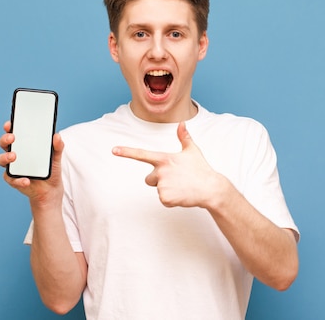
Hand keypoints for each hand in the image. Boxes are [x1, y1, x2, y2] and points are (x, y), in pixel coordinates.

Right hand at [0, 121, 63, 206]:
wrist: (51, 189)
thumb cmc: (50, 169)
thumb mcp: (56, 157)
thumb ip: (57, 146)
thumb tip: (57, 136)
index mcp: (24, 145)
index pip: (14, 132)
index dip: (9, 127)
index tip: (10, 124)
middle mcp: (15, 153)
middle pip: (4, 143)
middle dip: (5, 139)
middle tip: (12, 138)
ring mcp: (13, 166)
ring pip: (1, 159)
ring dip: (5, 157)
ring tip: (13, 157)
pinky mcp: (13, 179)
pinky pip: (10, 178)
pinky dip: (18, 180)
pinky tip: (26, 180)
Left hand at [112, 122, 228, 207]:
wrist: (211, 188)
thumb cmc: (201, 169)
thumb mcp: (193, 151)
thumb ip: (184, 137)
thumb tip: (183, 123)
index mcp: (164, 158)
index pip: (142, 154)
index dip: (127, 152)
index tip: (114, 150)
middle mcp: (160, 171)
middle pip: (149, 179)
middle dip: (159, 181)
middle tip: (176, 180)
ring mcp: (162, 184)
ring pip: (158, 190)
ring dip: (168, 190)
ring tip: (182, 187)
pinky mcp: (165, 197)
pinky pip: (163, 200)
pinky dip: (171, 200)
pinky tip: (182, 195)